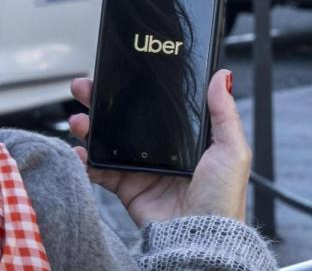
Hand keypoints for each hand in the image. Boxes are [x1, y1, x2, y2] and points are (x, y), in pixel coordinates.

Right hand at [68, 69, 251, 226]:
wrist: (202, 237)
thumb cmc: (223, 199)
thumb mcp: (232, 150)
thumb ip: (224, 112)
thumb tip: (221, 77)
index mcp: (188, 139)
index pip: (159, 107)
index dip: (139, 90)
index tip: (121, 74)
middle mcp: (164, 151)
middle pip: (128, 120)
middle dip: (103, 102)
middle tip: (85, 88)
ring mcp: (143, 169)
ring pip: (110, 141)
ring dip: (91, 127)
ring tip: (80, 120)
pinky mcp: (128, 188)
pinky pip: (101, 171)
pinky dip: (85, 160)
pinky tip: (78, 151)